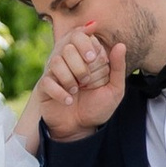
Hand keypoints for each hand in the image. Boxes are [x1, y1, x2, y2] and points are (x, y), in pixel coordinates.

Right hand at [35, 23, 126, 142]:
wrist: (80, 129)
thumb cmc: (97, 108)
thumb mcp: (114, 89)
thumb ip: (118, 68)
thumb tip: (120, 44)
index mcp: (85, 58)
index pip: (82, 37)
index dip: (88, 47)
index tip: (93, 60)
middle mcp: (68, 62)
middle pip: (68, 47)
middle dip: (80, 65)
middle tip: (86, 81)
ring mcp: (55, 74)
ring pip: (56, 62)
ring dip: (69, 79)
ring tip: (76, 91)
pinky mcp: (45, 87)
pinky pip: (47, 82)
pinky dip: (60, 92)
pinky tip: (69, 101)